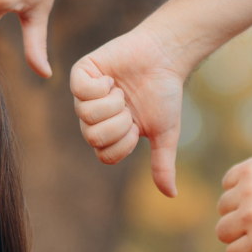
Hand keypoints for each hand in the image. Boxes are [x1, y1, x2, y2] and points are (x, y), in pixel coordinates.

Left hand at [71, 25, 186, 195]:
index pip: (105, 155)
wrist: (165, 56)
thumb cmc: (164, 94)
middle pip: (93, 137)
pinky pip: (81, 90)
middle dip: (118, 123)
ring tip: (121, 91)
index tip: (136, 125)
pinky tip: (112, 78)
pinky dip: (101, 86)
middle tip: (129, 106)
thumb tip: (171, 195)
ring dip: (112, 103)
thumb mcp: (165, 133)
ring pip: (86, 115)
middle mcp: (91, 117)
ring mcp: (84, 95)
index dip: (124, 142)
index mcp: (107, 134)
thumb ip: (162, 163)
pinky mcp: (81, 73)